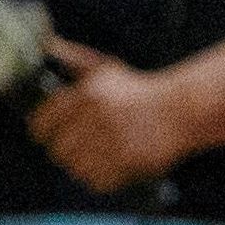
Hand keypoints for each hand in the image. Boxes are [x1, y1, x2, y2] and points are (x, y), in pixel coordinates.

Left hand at [25, 37, 194, 192]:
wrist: (183, 109)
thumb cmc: (140, 90)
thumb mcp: (106, 68)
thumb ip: (74, 58)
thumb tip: (48, 43)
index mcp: (88, 93)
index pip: (43, 122)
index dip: (41, 131)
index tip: (46, 134)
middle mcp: (98, 117)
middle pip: (58, 150)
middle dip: (66, 150)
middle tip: (78, 146)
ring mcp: (114, 141)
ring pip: (76, 168)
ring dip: (84, 165)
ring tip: (97, 156)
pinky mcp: (129, 162)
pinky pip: (98, 181)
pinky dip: (102, 178)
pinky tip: (111, 166)